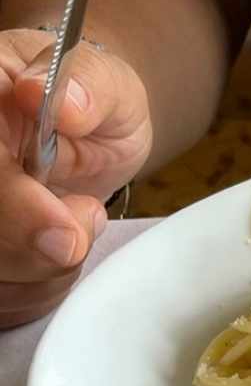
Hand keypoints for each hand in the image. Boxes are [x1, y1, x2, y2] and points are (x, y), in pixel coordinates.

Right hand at [0, 28, 151, 327]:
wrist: (88, 128)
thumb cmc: (92, 100)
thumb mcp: (106, 82)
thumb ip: (90, 88)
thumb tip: (66, 104)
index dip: (13, 210)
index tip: (65, 232)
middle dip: (32, 250)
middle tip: (82, 221)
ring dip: (43, 272)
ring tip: (76, 220)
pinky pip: (5, 302)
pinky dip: (40, 292)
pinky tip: (61, 251)